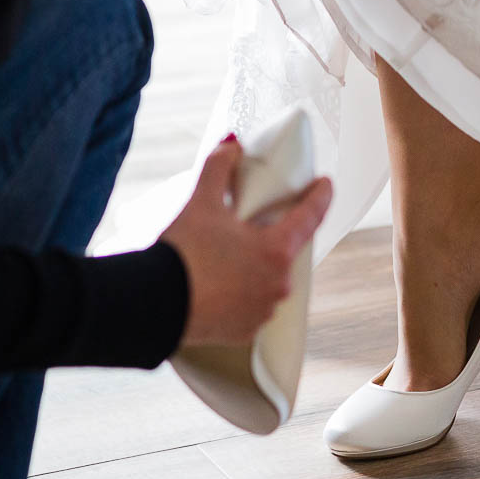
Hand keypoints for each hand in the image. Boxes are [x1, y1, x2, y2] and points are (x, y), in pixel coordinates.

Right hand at [160, 137, 332, 346]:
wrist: (153, 305)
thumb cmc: (184, 254)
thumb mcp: (201, 202)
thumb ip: (219, 168)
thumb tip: (231, 146)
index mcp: (277, 251)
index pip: (310, 216)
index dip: (320, 196)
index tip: (325, 185)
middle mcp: (278, 284)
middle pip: (285, 252)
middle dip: (272, 237)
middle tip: (250, 227)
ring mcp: (263, 311)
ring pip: (268, 282)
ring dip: (256, 269)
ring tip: (228, 259)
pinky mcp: (245, 332)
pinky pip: (251, 307)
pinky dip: (241, 295)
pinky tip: (221, 286)